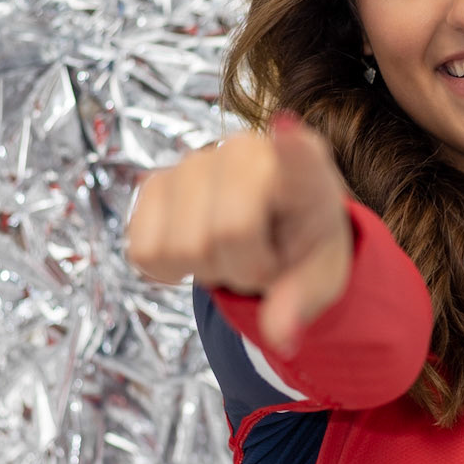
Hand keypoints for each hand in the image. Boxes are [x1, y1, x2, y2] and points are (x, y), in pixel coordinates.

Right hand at [126, 112, 352, 350]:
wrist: (271, 227)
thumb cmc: (303, 244)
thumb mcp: (320, 275)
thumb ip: (302, 302)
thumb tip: (282, 336)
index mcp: (306, 170)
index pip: (298, 156)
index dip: (290, 147)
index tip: (286, 126)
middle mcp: (247, 151)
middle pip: (228, 234)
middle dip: (245, 269)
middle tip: (262, 261)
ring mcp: (195, 161)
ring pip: (181, 247)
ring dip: (206, 269)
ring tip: (232, 252)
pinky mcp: (154, 183)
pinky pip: (143, 251)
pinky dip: (167, 269)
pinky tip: (196, 250)